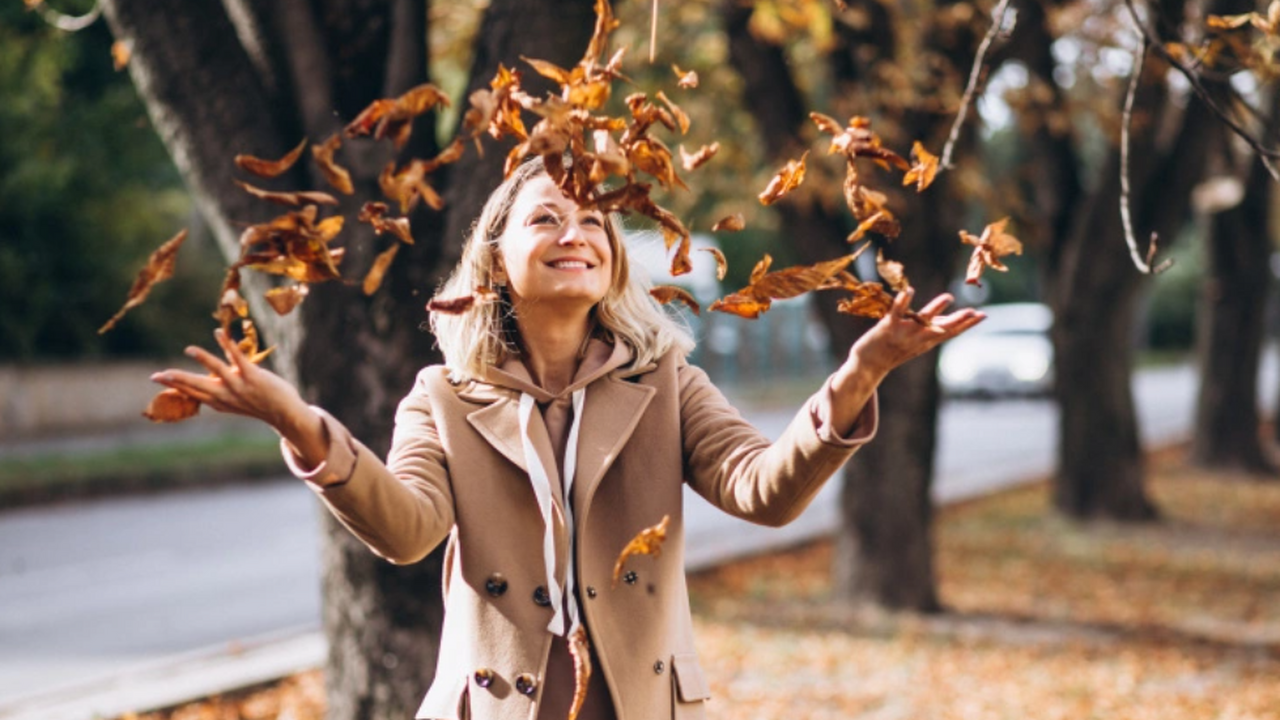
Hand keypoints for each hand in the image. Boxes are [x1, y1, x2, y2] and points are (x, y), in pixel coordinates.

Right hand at [150, 329, 327, 464]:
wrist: (285, 413)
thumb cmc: (258, 404)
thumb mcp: (234, 401)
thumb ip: (218, 393)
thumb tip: (203, 386)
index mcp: (218, 401)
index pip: (191, 392)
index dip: (174, 385)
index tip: (156, 377)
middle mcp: (226, 395)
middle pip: (197, 386)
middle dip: (177, 379)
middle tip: (157, 374)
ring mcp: (239, 386)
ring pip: (217, 371)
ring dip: (204, 358)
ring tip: (189, 349)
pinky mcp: (253, 376)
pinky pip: (238, 359)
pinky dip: (227, 345)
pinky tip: (218, 334)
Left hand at [847, 287, 984, 378]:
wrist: (869, 365)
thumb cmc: (894, 350)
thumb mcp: (918, 342)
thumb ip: (935, 331)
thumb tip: (954, 322)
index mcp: (927, 341)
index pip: (951, 332)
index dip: (968, 324)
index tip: (984, 315)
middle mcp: (919, 338)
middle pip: (942, 329)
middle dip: (959, 321)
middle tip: (975, 312)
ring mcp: (904, 333)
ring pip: (922, 320)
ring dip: (935, 309)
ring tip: (948, 297)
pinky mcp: (888, 327)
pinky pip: (896, 312)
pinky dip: (903, 302)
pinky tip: (910, 291)